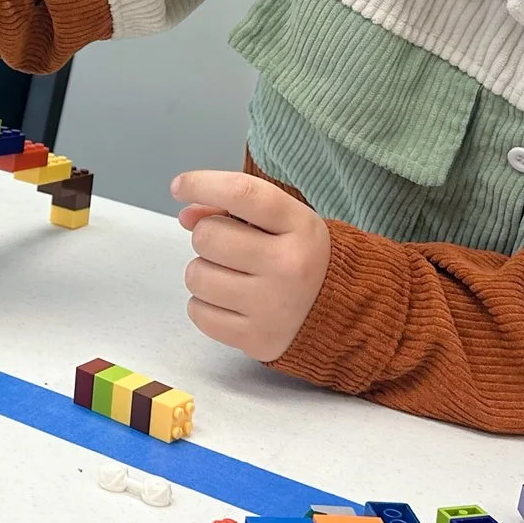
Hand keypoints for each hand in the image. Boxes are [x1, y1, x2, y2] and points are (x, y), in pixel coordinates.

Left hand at [171, 169, 330, 362]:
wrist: (344, 313)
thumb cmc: (299, 257)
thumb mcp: (282, 222)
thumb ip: (233, 208)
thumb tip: (186, 216)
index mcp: (300, 226)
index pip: (242, 193)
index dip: (202, 184)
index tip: (180, 186)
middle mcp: (289, 265)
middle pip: (207, 236)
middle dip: (208, 237)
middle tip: (230, 248)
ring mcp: (273, 306)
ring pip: (196, 275)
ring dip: (204, 272)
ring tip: (233, 276)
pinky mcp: (257, 339)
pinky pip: (197, 312)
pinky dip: (205, 305)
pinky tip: (231, 302)